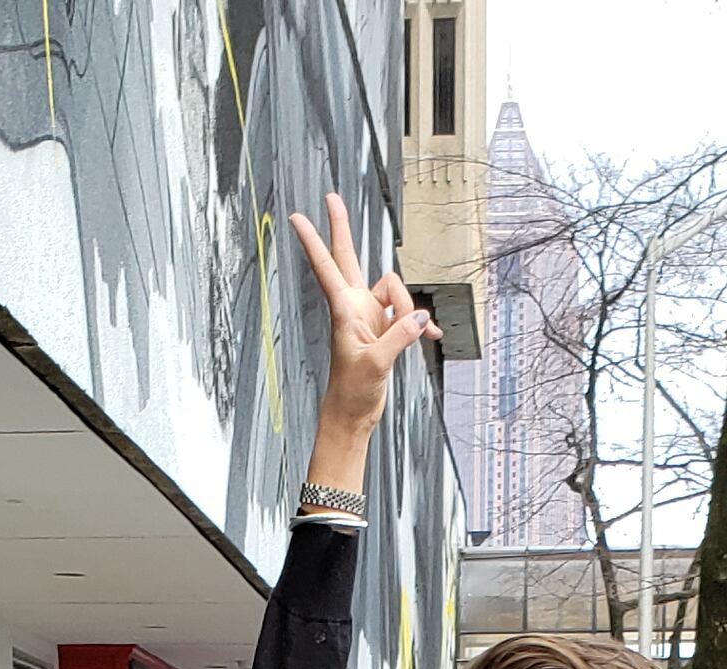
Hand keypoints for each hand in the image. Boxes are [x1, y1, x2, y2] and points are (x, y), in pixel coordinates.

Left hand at [289, 192, 435, 479]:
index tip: (298, 217)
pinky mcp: (385, 327)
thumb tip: (420, 316)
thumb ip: (399, 336)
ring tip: (418, 334)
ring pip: (394, 290)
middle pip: (349, 257)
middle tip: (332, 198)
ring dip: (409, 308)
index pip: (326, 267)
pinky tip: (429, 335)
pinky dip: (419, 323)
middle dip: (341, 228)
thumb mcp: (377, 364)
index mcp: (344, 310)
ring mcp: (370, 315)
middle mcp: (355, 306)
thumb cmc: (352, 391)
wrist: (354, 414)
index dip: (313, 241)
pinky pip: (407, 312)